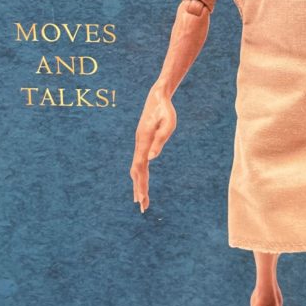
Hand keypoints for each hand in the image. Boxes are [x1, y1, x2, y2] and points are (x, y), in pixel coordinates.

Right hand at [130, 86, 176, 211]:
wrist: (157, 98)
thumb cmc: (165, 110)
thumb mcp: (168, 123)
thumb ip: (161, 139)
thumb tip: (153, 158)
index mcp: (144, 142)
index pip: (140, 168)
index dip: (141, 184)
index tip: (142, 198)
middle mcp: (139, 144)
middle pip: (136, 172)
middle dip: (139, 189)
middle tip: (142, 207)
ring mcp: (139, 144)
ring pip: (136, 168)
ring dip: (138, 184)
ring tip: (141, 200)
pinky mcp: (142, 142)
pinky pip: (139, 162)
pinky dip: (140, 174)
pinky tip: (141, 181)